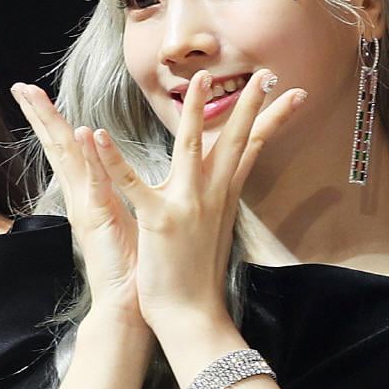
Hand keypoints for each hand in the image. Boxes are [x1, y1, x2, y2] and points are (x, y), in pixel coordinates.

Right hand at [10, 83, 145, 331]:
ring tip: (34, 97)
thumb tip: (122, 171)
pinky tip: (84, 133)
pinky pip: (94, 182)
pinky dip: (89, 157)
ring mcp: (87, 207)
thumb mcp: (127, 216)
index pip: (68, 149)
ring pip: (67, 158)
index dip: (53, 121)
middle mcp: (82, 197)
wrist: (129, 302)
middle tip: (20, 86)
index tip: (38, 95)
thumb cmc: (134, 262)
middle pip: (58, 147)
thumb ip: (121, 190)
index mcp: (89, 194)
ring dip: (52, 126)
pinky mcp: (100, 219)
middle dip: (39, 115)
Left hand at [88, 69, 307, 332]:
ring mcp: (187, 205)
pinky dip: (112, 160)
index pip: (254, 146)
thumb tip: (231, 172)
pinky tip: (95, 135)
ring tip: (199, 80)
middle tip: (265, 73)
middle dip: (249, 104)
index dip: (273, 117)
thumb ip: (222, 194)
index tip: (293, 91)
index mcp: (224, 194)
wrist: (192, 315)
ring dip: (194, 113)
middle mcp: (211, 194)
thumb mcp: (218, 226)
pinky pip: (132, 184)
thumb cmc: (199, 272)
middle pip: (234, 140)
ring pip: (191, 149)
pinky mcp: (158, 221)